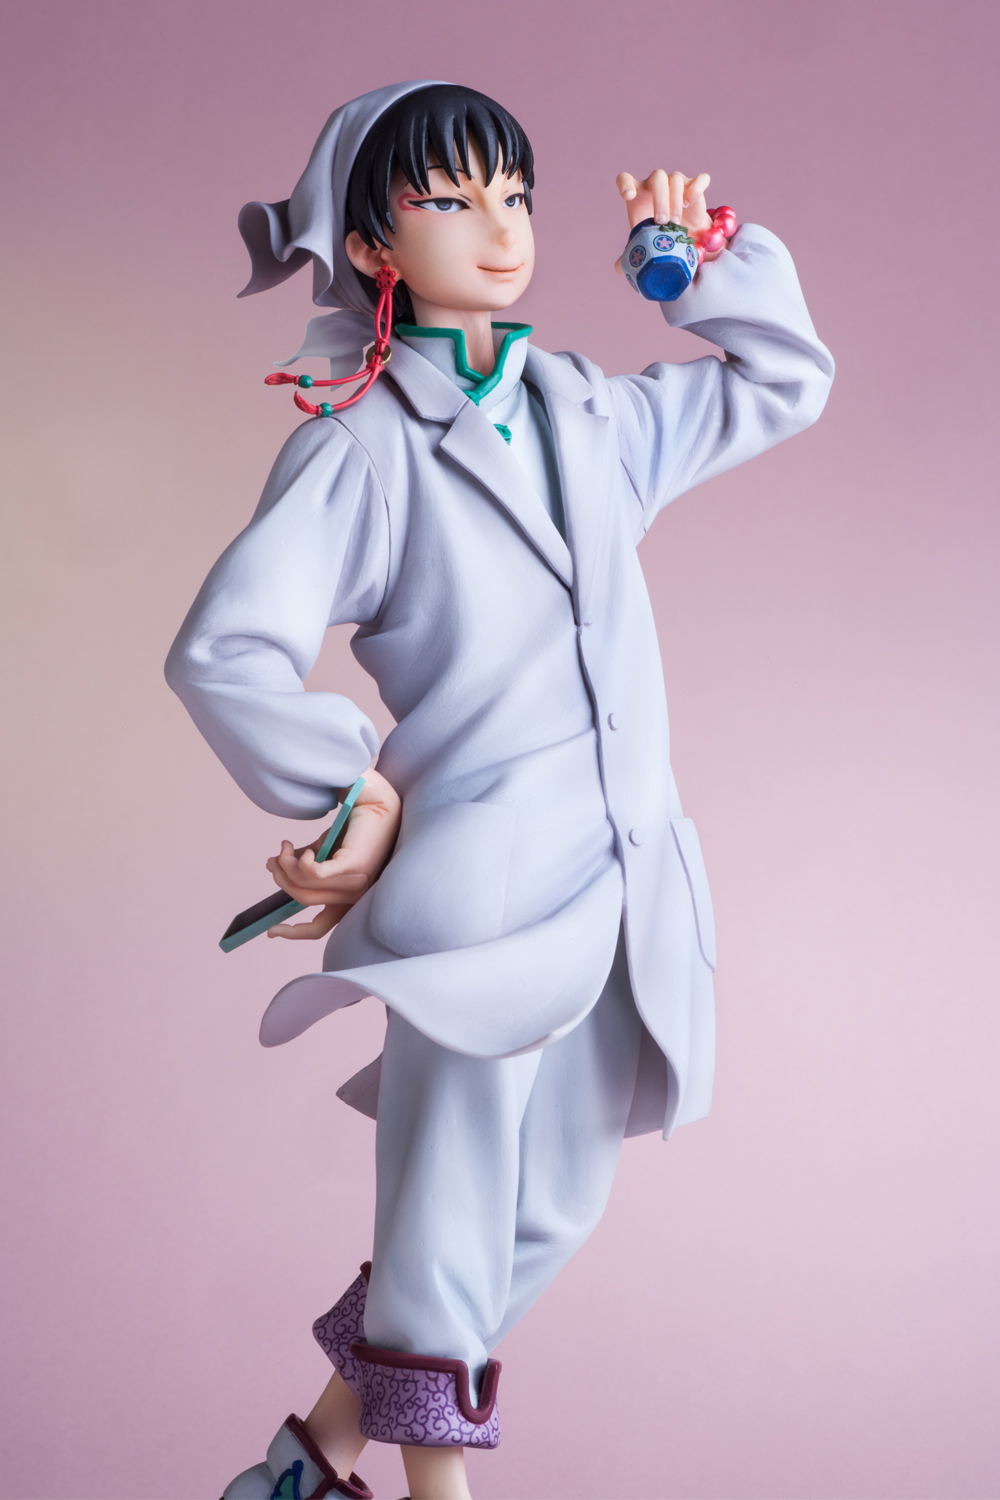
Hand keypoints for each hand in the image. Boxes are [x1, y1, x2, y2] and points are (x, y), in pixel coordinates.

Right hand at [264, 767, 401, 939]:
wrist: (371, 801)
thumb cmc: (349, 827)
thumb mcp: (320, 849)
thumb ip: (300, 863)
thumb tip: (270, 866)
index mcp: (347, 899)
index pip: (319, 929)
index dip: (292, 933)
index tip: (271, 931)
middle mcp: (354, 896)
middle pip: (303, 900)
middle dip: (282, 880)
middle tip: (274, 859)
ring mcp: (356, 882)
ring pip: (306, 888)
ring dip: (286, 867)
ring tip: (284, 847)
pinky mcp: (353, 866)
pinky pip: (315, 875)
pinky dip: (301, 863)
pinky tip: (303, 851)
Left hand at [613, 170, 712, 273]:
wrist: (686, 237)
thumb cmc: (660, 235)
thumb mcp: (644, 244)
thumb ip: (630, 254)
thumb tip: (618, 269)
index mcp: (639, 193)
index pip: (626, 179)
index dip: (625, 183)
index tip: (628, 196)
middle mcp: (657, 183)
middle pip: (657, 178)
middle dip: (660, 199)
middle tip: (662, 222)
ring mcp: (677, 182)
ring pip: (676, 179)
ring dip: (675, 200)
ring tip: (676, 223)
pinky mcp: (696, 186)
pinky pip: (700, 179)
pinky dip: (696, 187)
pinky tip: (691, 202)